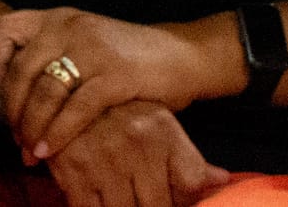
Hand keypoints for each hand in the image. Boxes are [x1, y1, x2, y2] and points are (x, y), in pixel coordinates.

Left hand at [0, 8, 217, 160]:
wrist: (183, 57)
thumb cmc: (127, 57)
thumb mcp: (83, 42)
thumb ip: (50, 56)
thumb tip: (9, 94)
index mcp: (57, 18)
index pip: (6, 27)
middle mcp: (70, 28)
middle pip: (21, 69)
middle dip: (12, 109)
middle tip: (14, 136)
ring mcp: (93, 50)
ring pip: (45, 91)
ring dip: (32, 126)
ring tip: (29, 150)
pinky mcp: (116, 76)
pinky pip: (76, 108)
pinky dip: (59, 133)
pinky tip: (51, 150)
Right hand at [46, 101, 228, 206]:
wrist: (64, 91)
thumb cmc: (118, 114)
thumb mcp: (158, 126)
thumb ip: (189, 160)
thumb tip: (222, 180)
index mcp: (160, 131)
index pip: (191, 185)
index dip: (183, 202)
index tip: (169, 200)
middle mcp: (134, 143)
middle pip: (158, 205)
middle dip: (150, 205)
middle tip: (140, 196)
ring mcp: (102, 158)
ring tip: (122, 196)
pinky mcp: (71, 170)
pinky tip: (99, 199)